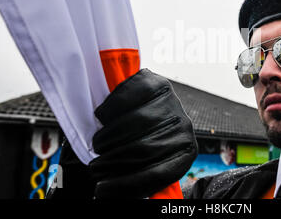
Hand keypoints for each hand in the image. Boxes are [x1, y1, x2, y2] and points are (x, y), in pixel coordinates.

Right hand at [88, 68, 197, 198]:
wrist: (153, 106)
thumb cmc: (145, 139)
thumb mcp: (147, 162)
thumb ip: (136, 175)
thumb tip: (107, 197)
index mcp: (185, 153)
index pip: (158, 175)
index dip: (125, 186)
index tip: (101, 191)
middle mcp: (183, 128)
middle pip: (143, 149)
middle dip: (111, 162)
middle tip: (95, 167)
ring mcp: (172, 103)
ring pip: (134, 123)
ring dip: (108, 136)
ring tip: (99, 143)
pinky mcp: (157, 83)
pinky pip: (129, 95)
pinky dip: (111, 108)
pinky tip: (104, 117)